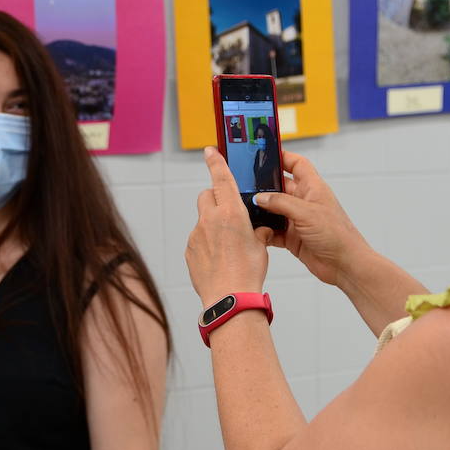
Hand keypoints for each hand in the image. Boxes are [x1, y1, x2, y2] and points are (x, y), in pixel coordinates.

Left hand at [185, 146, 269, 304]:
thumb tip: (258, 230)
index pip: (222, 179)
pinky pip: (198, 239)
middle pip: (207, 196)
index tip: (210, 151)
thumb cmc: (247, 273)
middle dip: (216, 199)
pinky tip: (218, 259)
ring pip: (203, 219)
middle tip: (229, 214)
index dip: (216, 162)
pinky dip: (206, 243)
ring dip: (212, 225)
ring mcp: (197, 234)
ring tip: (227, 246)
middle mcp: (210, 219)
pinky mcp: (189, 250)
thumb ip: (257, 232)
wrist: (229, 299)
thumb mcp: (260, 247)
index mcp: (231, 213)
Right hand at [252, 150, 369, 287]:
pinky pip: (273, 231)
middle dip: (264, 186)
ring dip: (262, 211)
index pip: (297, 164)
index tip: (265, 153)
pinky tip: (257, 232)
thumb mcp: (306, 213)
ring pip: (274, 210)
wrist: (345, 265)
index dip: (283, 156)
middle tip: (245, 184)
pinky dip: (265, 231)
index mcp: (313, 188)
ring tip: (246, 209)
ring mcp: (298, 220)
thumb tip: (261, 197)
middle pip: (280, 187)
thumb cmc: (337, 235)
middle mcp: (304, 202)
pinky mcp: (293, 237)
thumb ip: (281, 203)